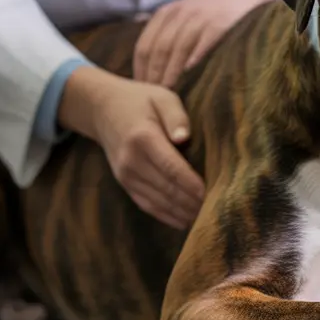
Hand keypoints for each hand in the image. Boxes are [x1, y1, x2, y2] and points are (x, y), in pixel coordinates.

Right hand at [57, 67, 204, 228]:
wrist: (102, 109)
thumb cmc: (140, 100)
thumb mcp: (161, 97)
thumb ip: (175, 115)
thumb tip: (184, 137)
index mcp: (143, 138)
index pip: (172, 168)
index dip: (192, 184)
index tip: (212, 194)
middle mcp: (131, 161)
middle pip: (167, 189)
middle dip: (192, 202)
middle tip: (217, 210)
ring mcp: (126, 175)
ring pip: (158, 201)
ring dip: (182, 212)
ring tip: (206, 219)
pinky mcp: (125, 183)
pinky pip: (147, 205)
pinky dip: (166, 216)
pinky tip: (185, 221)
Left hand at [133, 0, 274, 87]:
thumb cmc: (209, 11)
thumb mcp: (181, 14)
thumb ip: (164, 33)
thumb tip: (143, 63)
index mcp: (166, 14)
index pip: (145, 46)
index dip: (141, 70)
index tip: (142, 90)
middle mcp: (180, 14)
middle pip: (160, 49)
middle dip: (154, 75)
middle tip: (154, 98)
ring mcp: (201, 17)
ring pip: (179, 47)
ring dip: (172, 72)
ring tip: (169, 93)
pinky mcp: (221, 22)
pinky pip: (205, 41)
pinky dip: (196, 57)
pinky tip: (190, 73)